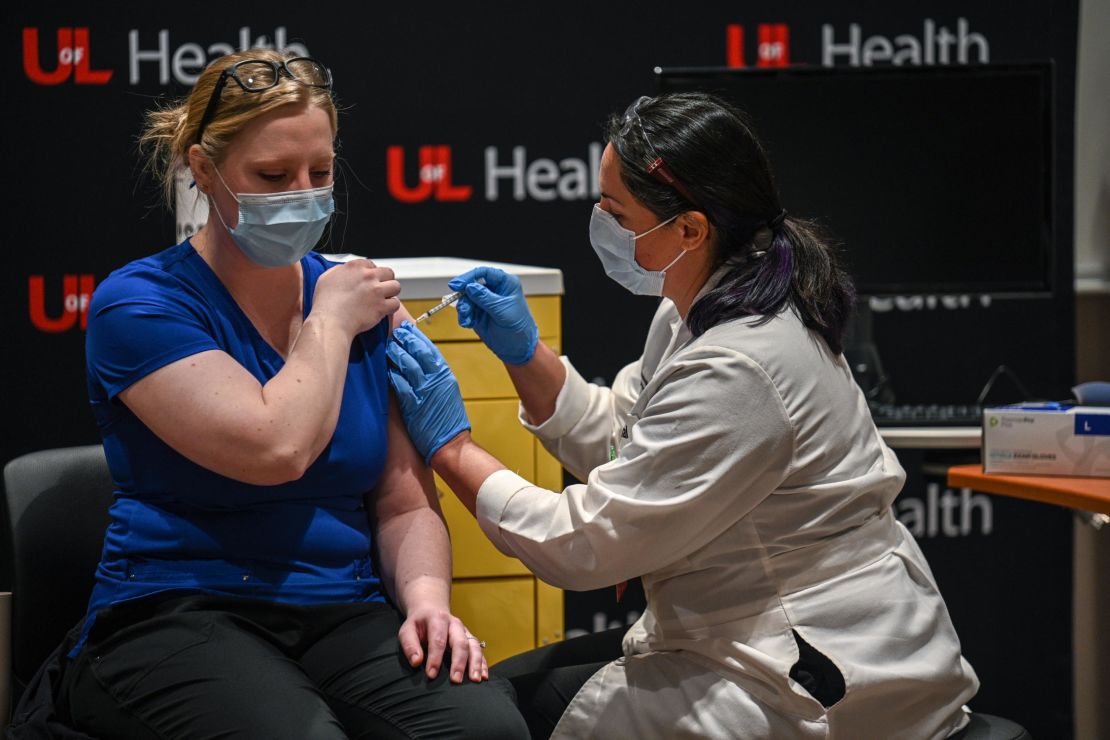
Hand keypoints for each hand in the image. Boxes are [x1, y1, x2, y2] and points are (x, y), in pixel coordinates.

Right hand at [314, 259, 401, 336]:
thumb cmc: (325, 303)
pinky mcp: (381, 306)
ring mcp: (376, 291)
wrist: (330, 322)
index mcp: (354, 267)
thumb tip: (347, 271)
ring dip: (391, 293)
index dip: (372, 274)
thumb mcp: (327, 278)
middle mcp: (367, 276)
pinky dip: (391, 308)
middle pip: (388, 273)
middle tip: (379, 290)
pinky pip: (396, 303)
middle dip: (385, 281)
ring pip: (396, 286)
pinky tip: (384, 310)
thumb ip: (341, 271)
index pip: (371, 264)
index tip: (369, 281)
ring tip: (384, 299)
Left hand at [386, 322, 469, 462]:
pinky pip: (401, 385)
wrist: (450, 444)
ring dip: (397, 354)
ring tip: (388, 346)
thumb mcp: (447, 393)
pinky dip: (393, 375)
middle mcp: (436, 380)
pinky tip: (386, 369)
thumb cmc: (449, 421)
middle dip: (405, 340)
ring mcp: (424, 391)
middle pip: (418, 353)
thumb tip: (422, 364)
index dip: (417, 338)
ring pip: (408, 365)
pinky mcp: (413, 404)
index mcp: (445, 375)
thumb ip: (436, 377)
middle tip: (395, 332)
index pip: (430, 349)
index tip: (407, 329)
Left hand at [398, 604, 488, 683]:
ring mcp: (465, 631)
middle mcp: (455, 624)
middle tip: (455, 680)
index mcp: (438, 619)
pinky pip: (479, 650)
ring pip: (474, 646)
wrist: (431, 610)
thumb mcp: (407, 630)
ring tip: (475, 680)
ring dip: (475, 663)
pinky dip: (483, 663)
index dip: (435, 658)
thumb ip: (410, 645)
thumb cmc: (418, 625)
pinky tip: (484, 676)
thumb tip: (416, 662)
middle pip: (460, 642)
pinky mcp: (470, 638)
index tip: (431, 674)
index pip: (438, 639)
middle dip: (459, 662)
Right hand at [448, 267, 537, 364]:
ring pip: (466, 298)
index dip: (469, 277)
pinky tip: (469, 323)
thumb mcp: (503, 312)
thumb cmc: (518, 328)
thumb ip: (486, 298)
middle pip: (471, 284)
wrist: (517, 348)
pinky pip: (465, 310)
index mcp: (505, 283)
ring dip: (464, 308)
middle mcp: (494, 290)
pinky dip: (464, 316)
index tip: (457, 284)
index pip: (485, 273)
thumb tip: (470, 287)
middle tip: (461, 306)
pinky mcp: (477, 312)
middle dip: (464, 296)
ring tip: (467, 319)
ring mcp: (484, 301)